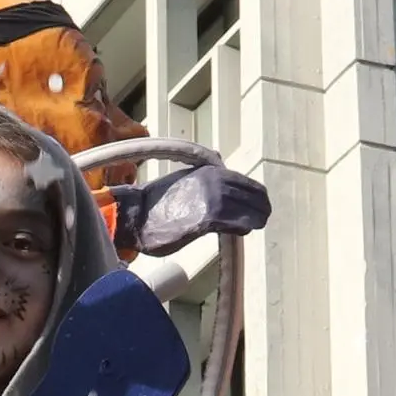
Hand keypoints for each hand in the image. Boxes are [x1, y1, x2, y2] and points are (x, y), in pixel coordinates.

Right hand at [116, 165, 271, 257]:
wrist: (134, 216)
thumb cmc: (155, 202)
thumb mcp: (182, 178)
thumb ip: (204, 176)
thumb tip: (220, 165)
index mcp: (210, 170)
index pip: (247, 183)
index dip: (255, 196)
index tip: (258, 205)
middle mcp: (215, 181)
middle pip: (253, 196)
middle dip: (259, 208)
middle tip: (261, 218)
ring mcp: (213, 199)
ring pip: (249, 211)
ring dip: (254, 219)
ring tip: (255, 225)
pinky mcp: (208, 219)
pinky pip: (237, 224)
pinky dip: (242, 228)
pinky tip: (242, 231)